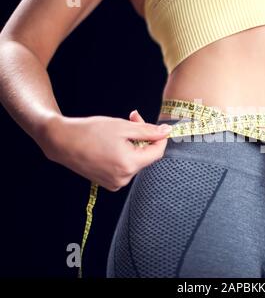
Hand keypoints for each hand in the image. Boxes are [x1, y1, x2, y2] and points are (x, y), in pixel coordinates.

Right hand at [40, 110, 170, 190]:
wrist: (61, 141)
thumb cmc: (90, 131)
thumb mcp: (123, 127)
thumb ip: (148, 131)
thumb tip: (167, 132)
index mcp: (129, 164)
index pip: (157, 153)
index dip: (160, 138)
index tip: (158, 126)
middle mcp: (124, 178)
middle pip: (145, 156)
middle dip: (143, 137)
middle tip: (133, 118)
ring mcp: (115, 183)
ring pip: (135, 161)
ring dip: (133, 146)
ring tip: (118, 132)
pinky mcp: (108, 183)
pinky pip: (125, 167)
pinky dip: (124, 155)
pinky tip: (111, 145)